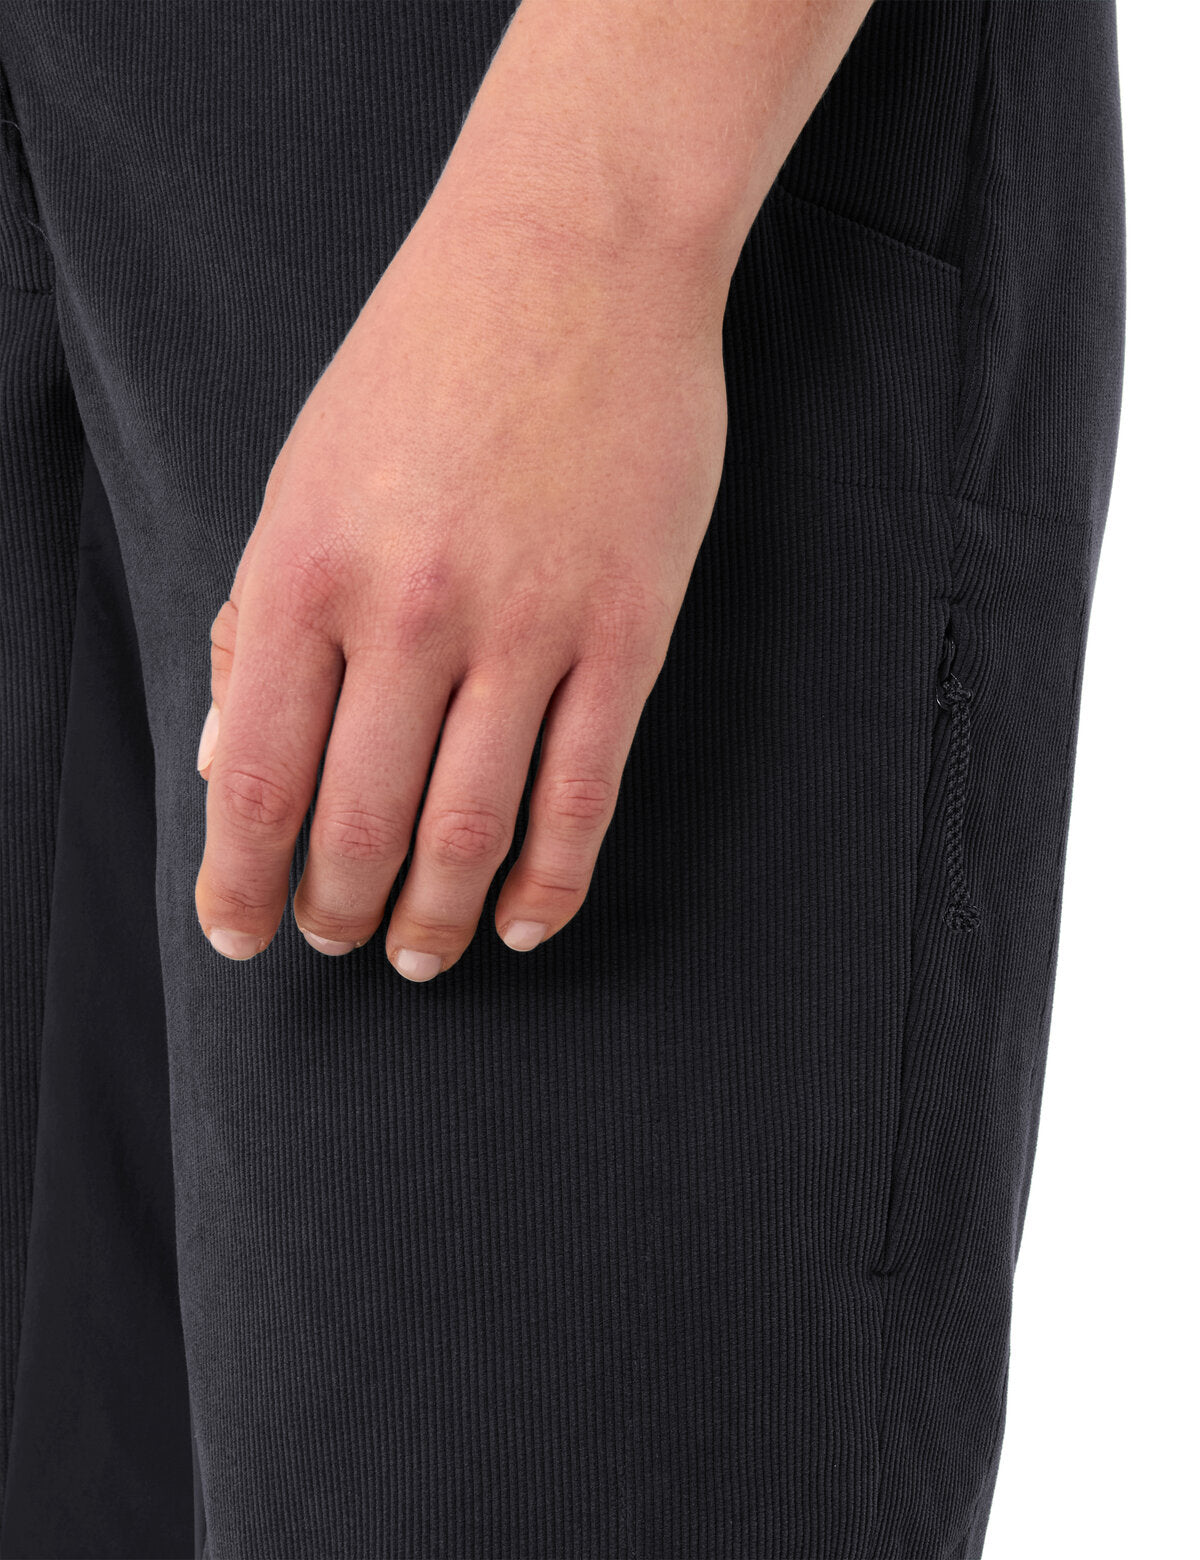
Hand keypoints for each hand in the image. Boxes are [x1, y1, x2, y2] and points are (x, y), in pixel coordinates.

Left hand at [193, 179, 729, 977]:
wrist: (576, 255)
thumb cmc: (423, 360)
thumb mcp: (300, 475)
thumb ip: (256, 620)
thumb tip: (226, 761)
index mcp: (306, 570)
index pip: (256, 778)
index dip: (241, 884)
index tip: (240, 936)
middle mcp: (410, 612)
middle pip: (362, 825)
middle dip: (338, 911)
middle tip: (338, 942)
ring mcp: (528, 626)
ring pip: (472, 831)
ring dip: (439, 920)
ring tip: (422, 957)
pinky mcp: (625, 631)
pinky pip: (583, 794)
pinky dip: (551, 883)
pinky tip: (525, 924)